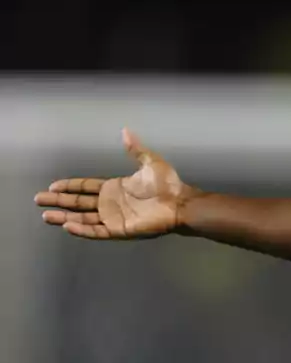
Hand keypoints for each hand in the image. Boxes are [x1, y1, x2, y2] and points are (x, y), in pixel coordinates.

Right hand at [35, 128, 187, 238]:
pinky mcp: (119, 230)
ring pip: (83, 218)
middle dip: (59, 201)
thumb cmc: (167, 185)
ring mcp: (113, 217)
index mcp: (115, 188)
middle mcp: (110, 203)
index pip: (86, 187)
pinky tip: (67, 225)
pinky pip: (97, 231)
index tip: (52, 186)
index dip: (69, 187)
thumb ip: (135, 149)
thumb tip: (125, 131)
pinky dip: (82, 229)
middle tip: (38, 200)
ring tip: (46, 216)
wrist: (180, 203)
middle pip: (79, 203)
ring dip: (65, 217)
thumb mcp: (149, 163)